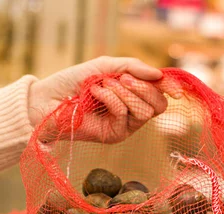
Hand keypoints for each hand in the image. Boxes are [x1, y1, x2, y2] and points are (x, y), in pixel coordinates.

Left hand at [28, 56, 181, 142]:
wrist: (49, 99)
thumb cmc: (74, 82)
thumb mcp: (105, 66)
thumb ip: (133, 67)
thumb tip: (159, 74)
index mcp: (133, 95)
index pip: (159, 94)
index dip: (168, 88)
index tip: (174, 86)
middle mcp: (132, 112)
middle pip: (158, 105)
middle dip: (143, 88)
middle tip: (122, 78)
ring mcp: (124, 126)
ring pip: (144, 111)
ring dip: (124, 92)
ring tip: (104, 86)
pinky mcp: (114, 135)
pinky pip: (124, 114)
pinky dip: (111, 99)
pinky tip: (96, 94)